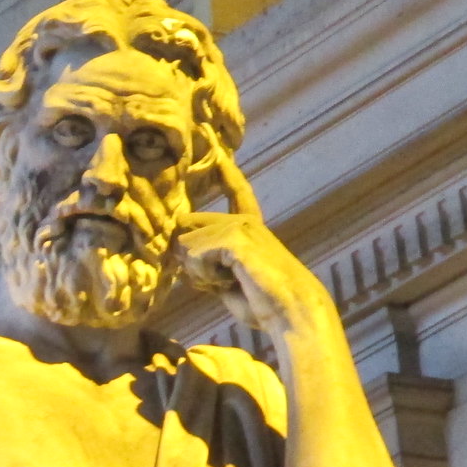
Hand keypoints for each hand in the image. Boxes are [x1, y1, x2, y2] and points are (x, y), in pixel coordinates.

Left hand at [170, 152, 324, 329]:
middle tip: (217, 281)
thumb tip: (175, 251)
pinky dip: (202, 275)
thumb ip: (205, 262)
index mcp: (247, 227)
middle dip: (188, 261)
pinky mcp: (236, 237)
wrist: (291, 311)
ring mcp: (239, 226)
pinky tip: (227, 282)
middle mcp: (243, 221)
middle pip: (186, 229)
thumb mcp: (226, 279)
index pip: (237, 193)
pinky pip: (194, 254)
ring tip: (226, 282)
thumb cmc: (261, 301)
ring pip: (185, 245)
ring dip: (196, 273)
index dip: (228, 174)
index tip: (221, 155)